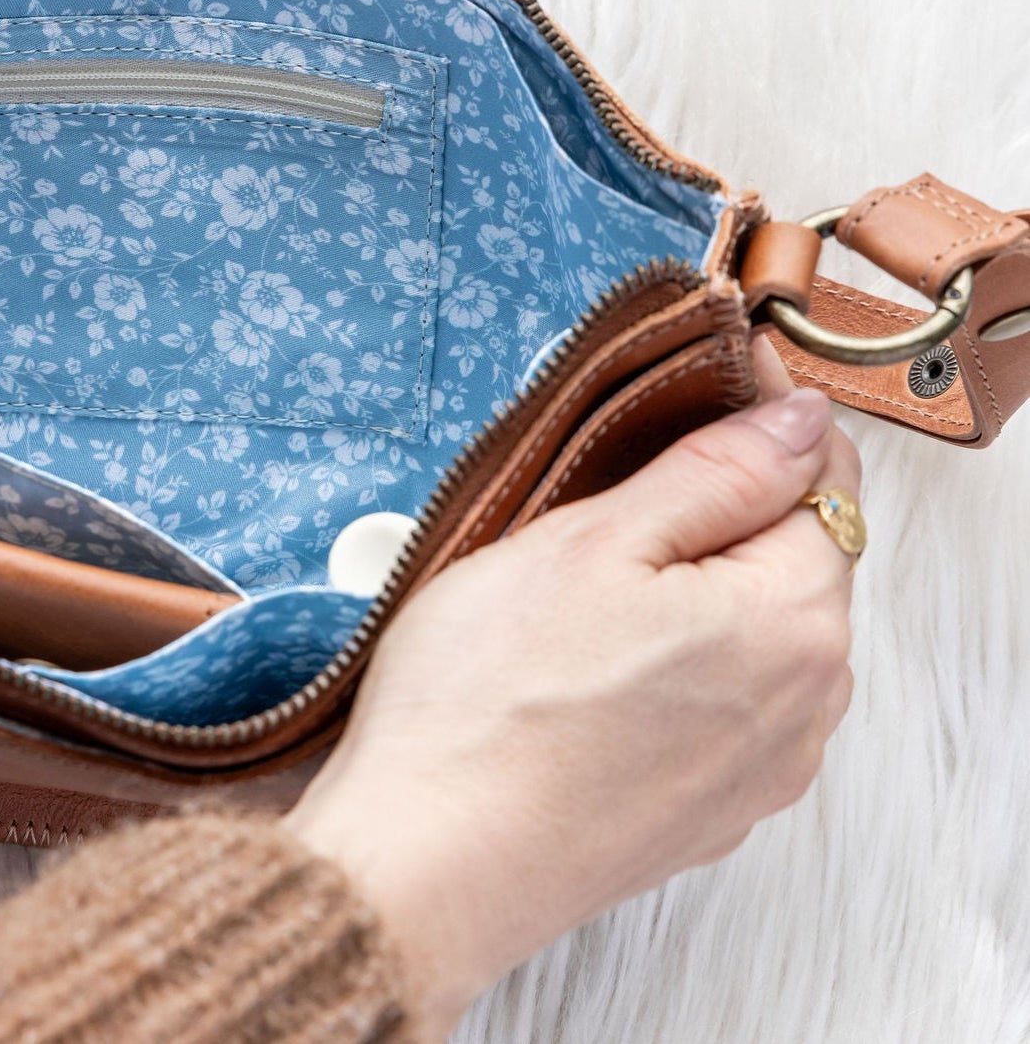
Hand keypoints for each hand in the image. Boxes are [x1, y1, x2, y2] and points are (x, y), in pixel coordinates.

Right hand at [285, 338, 859, 1038]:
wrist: (427, 865)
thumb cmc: (488, 703)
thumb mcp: (593, 540)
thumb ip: (716, 472)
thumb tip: (798, 421)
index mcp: (793, 620)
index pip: (824, 479)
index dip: (762, 419)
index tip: (703, 387)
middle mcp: (804, 706)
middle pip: (791, 561)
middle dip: (716, 513)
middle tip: (603, 501)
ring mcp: (757, 772)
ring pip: (749, 636)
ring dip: (689, 595)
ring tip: (578, 595)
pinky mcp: (702, 815)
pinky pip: (715, 708)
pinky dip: (670, 670)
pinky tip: (583, 673)